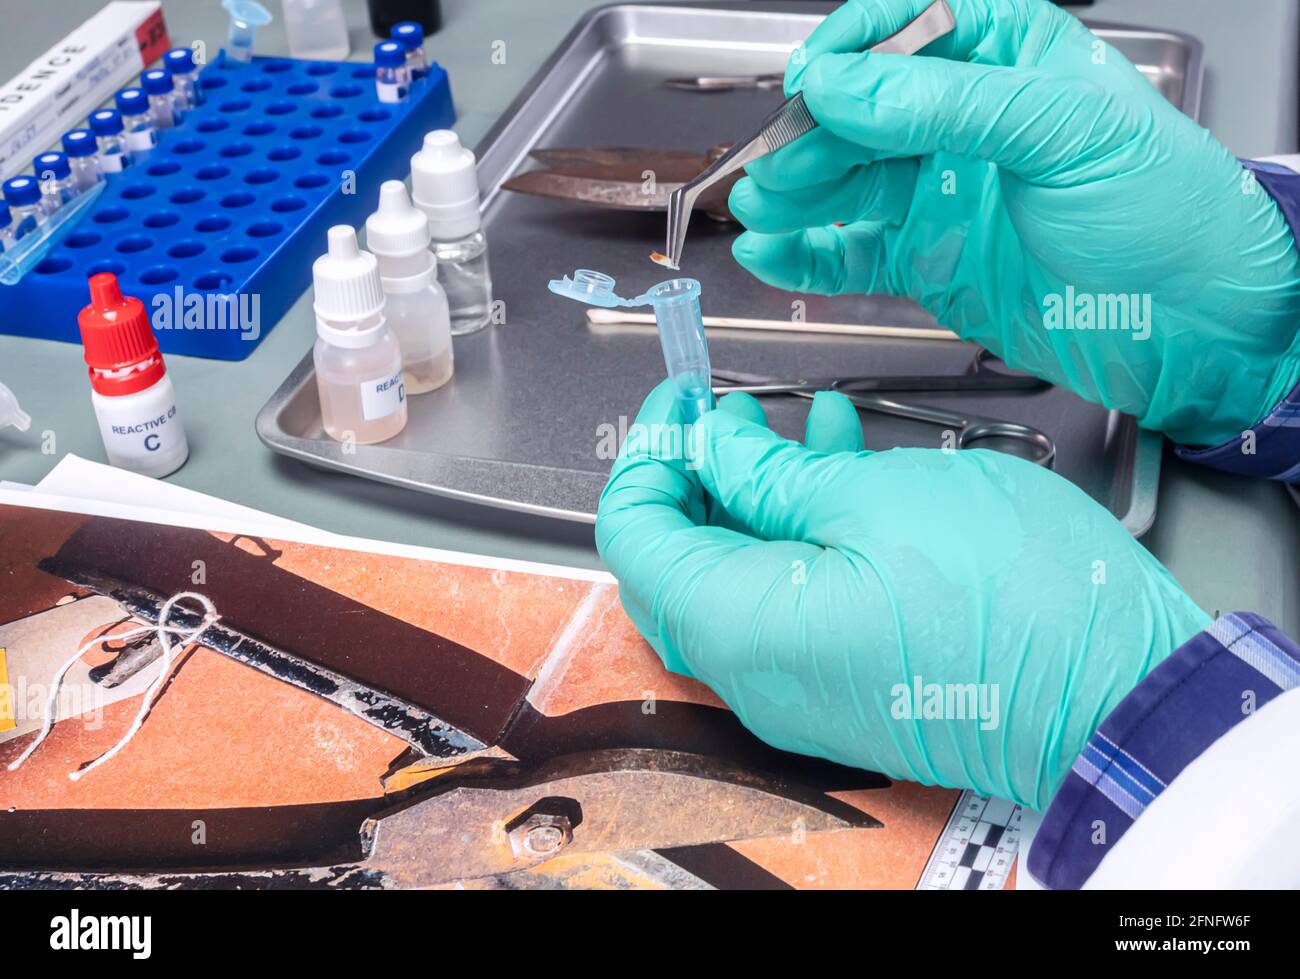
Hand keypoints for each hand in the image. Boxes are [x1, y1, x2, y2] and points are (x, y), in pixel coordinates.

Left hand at [596, 381, 1208, 807]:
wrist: (1122, 695)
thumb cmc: (1016, 599)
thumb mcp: (878, 498)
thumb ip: (771, 475)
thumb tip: (713, 451)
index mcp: (739, 625)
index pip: (634, 536)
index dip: (649, 455)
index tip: (681, 402)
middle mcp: (755, 672)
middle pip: (679, 561)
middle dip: (699, 473)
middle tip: (731, 413)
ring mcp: (801, 687)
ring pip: (741, 575)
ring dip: (760, 494)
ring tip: (805, 420)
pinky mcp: (848, 684)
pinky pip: (793, 602)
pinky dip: (803, 534)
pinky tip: (848, 468)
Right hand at [729, 0, 1299, 445]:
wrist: (1199, 325)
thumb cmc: (1167, 209)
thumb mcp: (1061, 134)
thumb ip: (946, 107)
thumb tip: (845, 87)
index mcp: (1007, 57)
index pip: (905, 29)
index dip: (849, 52)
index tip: (811, 84)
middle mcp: (966, 122)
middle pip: (860, 114)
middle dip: (809, 137)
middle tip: (772, 166)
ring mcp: (944, 194)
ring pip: (848, 185)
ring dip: (797, 195)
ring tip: (758, 206)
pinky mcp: (932, 262)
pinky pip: (856, 254)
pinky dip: (812, 256)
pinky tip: (777, 254)